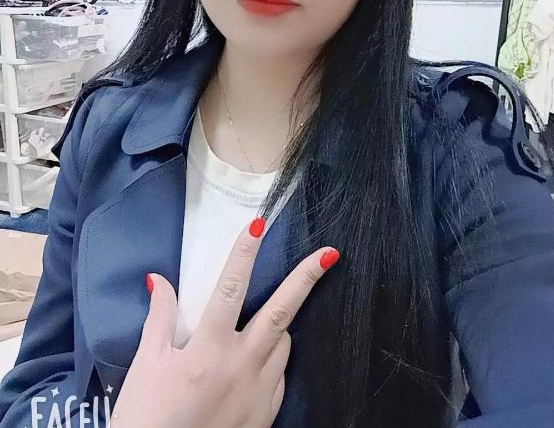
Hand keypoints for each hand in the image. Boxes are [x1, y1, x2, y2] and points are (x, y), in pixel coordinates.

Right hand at [109, 217, 339, 427]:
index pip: (231, 288)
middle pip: (281, 312)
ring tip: (261, 321)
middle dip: (306, 278)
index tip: (259, 223)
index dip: (244, 252)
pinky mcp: (266, 414)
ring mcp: (259, 393)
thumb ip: (159, 319)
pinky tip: (256, 360)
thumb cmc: (147, 418)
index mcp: (209, 350)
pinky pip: (279, 374)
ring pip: (283, 343)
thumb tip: (159, 280)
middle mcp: (241, 367)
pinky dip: (273, 358)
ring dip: (280, 324)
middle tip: (328, 254)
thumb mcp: (147, 366)